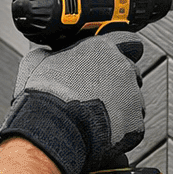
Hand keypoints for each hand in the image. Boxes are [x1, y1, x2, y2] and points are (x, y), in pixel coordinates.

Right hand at [0, 32, 145, 173]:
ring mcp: (132, 96)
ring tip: (97, 117)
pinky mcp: (136, 122)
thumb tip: (43, 54)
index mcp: (102, 50)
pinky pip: (133, 126)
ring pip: (133, 101)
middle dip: (118, 83)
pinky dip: (122, 131)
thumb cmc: (46, 96)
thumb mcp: (36, 62)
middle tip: (99, 95)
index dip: (123, 50)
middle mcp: (122, 69)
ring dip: (120, 107)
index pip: (128, 41)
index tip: (118, 58)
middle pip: (131, 73)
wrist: (53, 128)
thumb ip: (47, 53)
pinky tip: (102, 132)